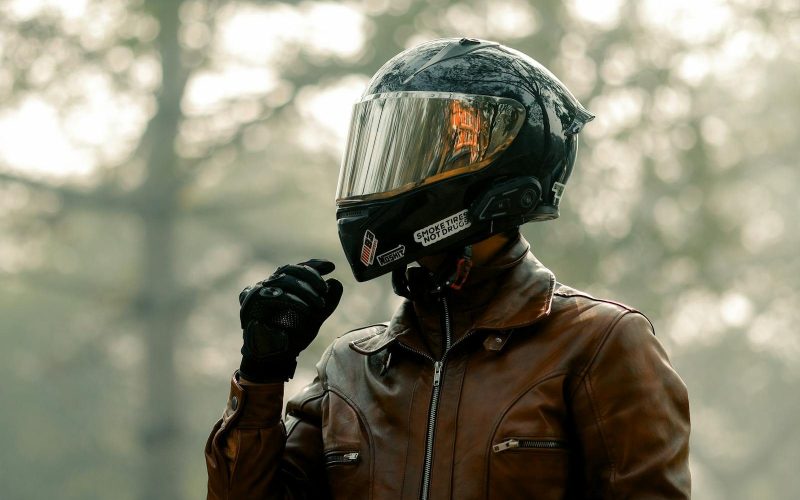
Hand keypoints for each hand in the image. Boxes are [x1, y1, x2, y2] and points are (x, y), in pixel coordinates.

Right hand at [237, 259, 342, 381]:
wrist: (276, 359)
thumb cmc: (294, 337)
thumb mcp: (316, 317)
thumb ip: (327, 301)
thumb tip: (336, 282)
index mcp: (281, 286)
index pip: (296, 268)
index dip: (314, 264)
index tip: (331, 266)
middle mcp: (268, 286)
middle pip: (289, 269)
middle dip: (310, 276)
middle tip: (324, 288)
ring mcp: (258, 293)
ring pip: (283, 279)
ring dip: (305, 289)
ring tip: (319, 303)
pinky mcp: (253, 304)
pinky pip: (275, 295)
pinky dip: (294, 300)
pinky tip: (307, 309)